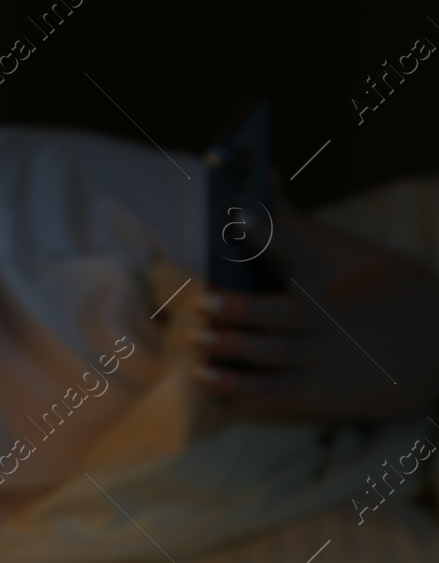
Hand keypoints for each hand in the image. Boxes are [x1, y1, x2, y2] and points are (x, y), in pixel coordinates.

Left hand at [195, 182, 438, 419]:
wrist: (366, 347)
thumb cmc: (310, 292)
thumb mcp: (304, 256)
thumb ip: (280, 221)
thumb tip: (262, 173)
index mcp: (317, 279)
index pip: (298, 256)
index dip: (269, 236)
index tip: (236, 215)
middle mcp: (319, 317)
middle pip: (291, 313)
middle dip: (247, 308)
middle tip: (203, 299)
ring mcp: (311, 353)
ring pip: (278, 352)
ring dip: (237, 345)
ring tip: (197, 335)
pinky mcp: (297, 386)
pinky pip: (268, 389)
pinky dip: (235, 384)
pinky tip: (202, 372)